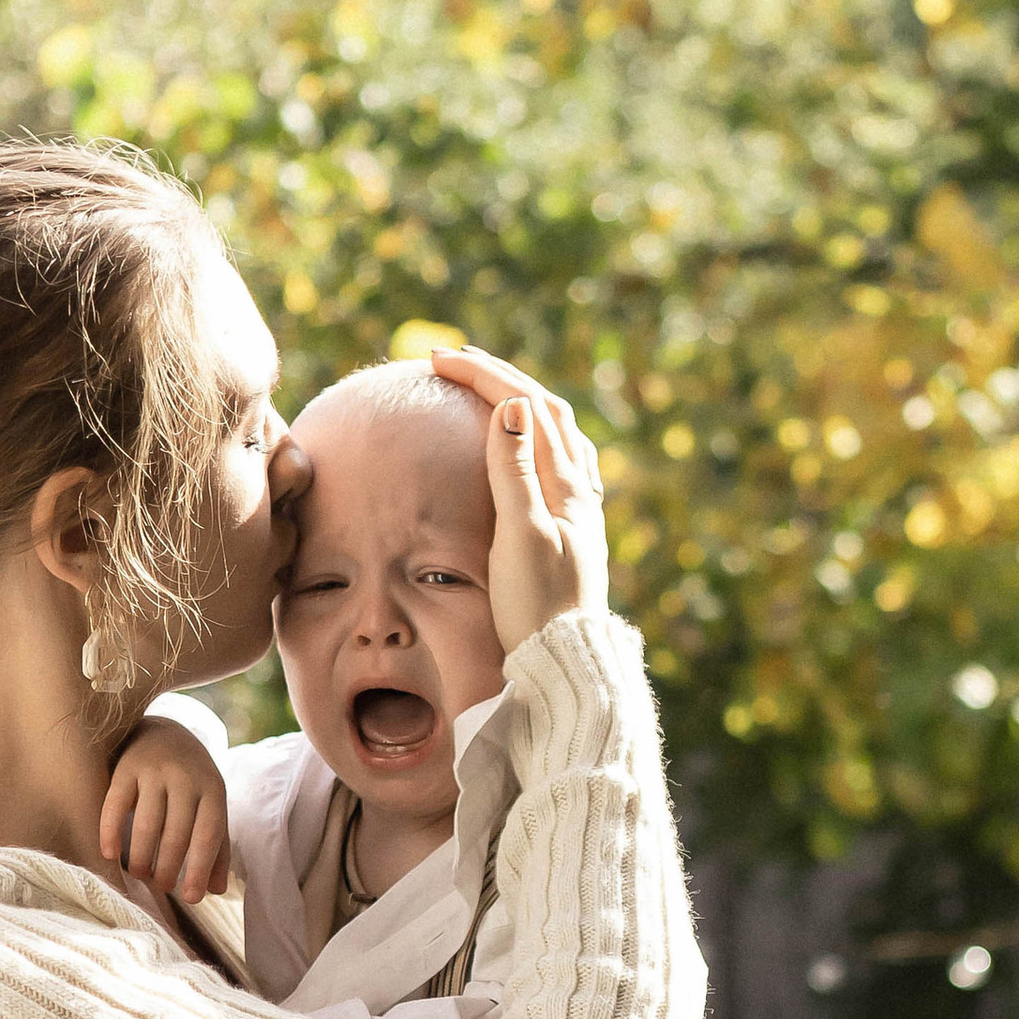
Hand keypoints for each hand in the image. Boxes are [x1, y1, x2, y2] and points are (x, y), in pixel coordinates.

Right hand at [99, 716, 231, 906]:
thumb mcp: (211, 806)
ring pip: (147, 823)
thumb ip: (216, 847)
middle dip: (168, 867)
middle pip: (177, 833)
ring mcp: (155, 770)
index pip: (208, 834)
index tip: (190, 898)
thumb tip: (217, 890)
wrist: (164, 731)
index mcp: (213, 789)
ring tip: (140, 874)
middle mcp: (185, 778)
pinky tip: (110, 855)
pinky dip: (111, 832)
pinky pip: (116, 805)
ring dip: (142, 856)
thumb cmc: (191, 782)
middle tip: (161, 886)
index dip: (200, 869)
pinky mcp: (126, 768)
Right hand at [429, 346, 607, 646]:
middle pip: (544, 410)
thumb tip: (512, 406)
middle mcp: (578, 489)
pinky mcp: (572, 528)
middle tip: (452, 359)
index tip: (439, 358)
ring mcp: (578, 508)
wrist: (563, 660)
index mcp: (565, 484)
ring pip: (557, 431)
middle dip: (499, 376)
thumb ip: (515, 471)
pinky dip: (537, 433)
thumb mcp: (521, 536)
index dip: (484, 375)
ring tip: (486, 385)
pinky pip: (560, 458)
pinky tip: (529, 442)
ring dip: (521, 398)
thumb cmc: (536, 605)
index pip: (526, 406)